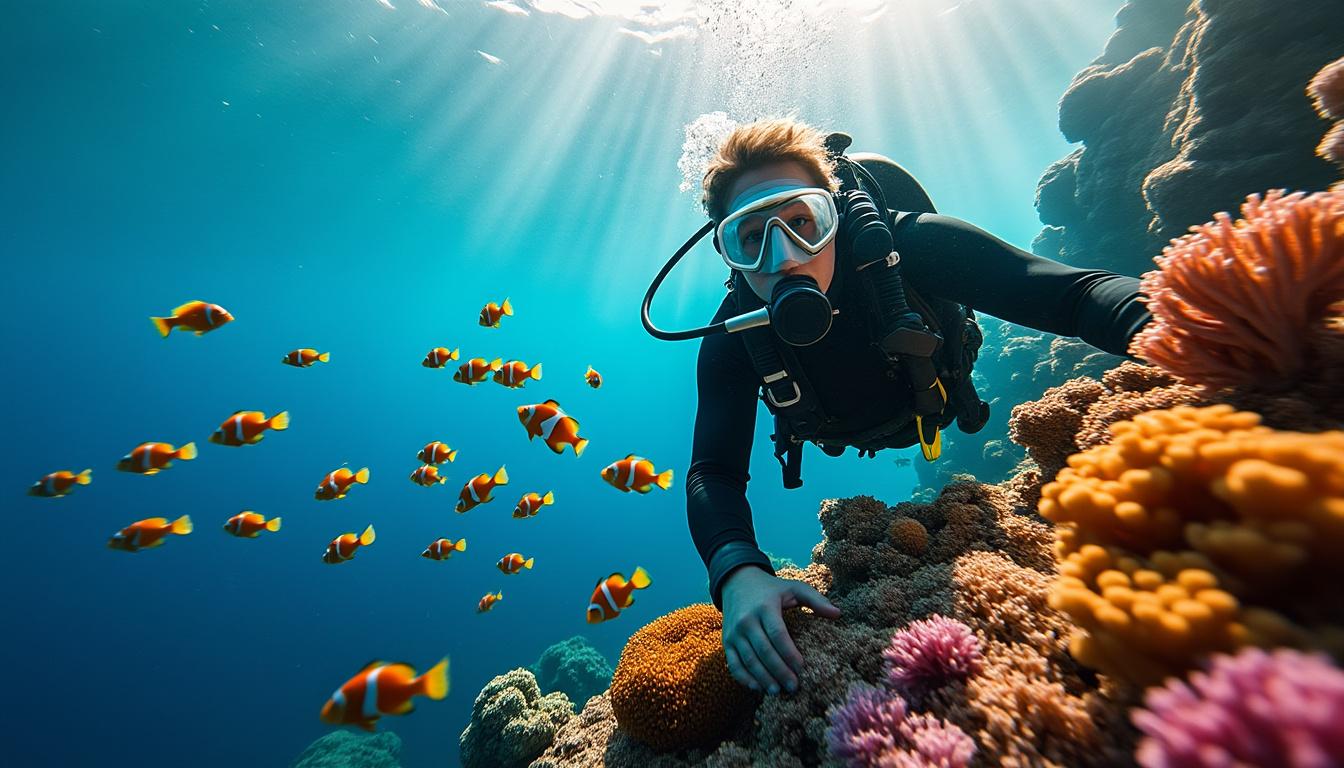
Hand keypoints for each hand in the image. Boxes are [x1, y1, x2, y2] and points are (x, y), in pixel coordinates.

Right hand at [720, 565, 839, 694]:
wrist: (736, 582)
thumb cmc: (771, 589)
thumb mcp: (793, 588)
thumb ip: (816, 599)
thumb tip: (838, 614)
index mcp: (765, 607)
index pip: (778, 634)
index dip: (790, 653)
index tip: (802, 668)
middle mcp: (746, 620)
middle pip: (763, 650)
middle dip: (779, 671)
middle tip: (793, 686)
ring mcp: (734, 632)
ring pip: (748, 659)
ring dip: (763, 678)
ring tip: (777, 691)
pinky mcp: (726, 641)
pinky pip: (733, 663)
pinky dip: (743, 677)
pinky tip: (757, 687)